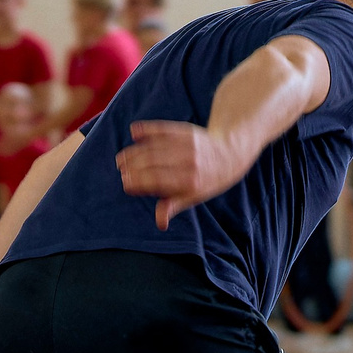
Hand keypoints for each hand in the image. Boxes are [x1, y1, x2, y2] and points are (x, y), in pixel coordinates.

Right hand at [118, 121, 243, 228]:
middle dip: (134, 167)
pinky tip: (133, 132)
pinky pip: (163, 129)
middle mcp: (189, 162)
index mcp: (191, 182)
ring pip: (155, 147)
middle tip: (121, 171)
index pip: (159, 181)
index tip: (126, 183)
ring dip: (135, 152)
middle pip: (154, 163)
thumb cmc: (210, 179)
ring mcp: (187, 144)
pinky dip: (147, 130)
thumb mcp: (196, 195)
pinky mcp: (186, 130)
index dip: (140, 182)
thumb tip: (160, 222)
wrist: (230, 152)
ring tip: (122, 159)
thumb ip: (175, 205)